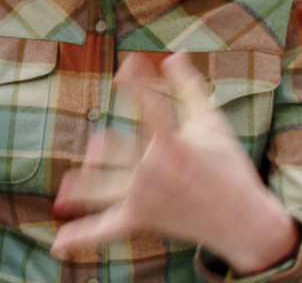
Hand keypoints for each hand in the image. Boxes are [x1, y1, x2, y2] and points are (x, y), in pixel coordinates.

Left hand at [51, 53, 298, 272]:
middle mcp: (153, 171)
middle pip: (115, 150)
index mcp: (172, 144)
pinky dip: (82, 238)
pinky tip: (58, 247)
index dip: (137, 82)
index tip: (127, 64)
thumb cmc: (228, 166)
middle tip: (98, 144)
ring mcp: (143, 197)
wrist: (243, 220)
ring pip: (101, 188)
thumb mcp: (212, 124)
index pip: (149, 105)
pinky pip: (105, 230)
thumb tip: (172, 55)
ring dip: (82, 187)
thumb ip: (188, 88)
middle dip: (104, 145)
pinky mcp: (139, 219)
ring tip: (67, 188)